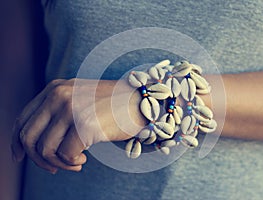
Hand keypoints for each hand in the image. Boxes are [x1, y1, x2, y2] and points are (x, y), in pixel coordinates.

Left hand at [11, 79, 142, 172]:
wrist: (141, 100)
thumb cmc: (111, 106)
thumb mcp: (79, 100)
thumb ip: (57, 113)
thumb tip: (37, 144)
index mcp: (55, 89)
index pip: (22, 119)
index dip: (16, 142)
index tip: (19, 157)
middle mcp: (59, 95)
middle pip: (28, 136)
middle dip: (37, 159)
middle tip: (52, 167)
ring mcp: (71, 108)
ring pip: (46, 149)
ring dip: (59, 163)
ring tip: (75, 162)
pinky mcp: (85, 124)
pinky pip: (66, 154)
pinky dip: (72, 162)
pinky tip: (84, 159)